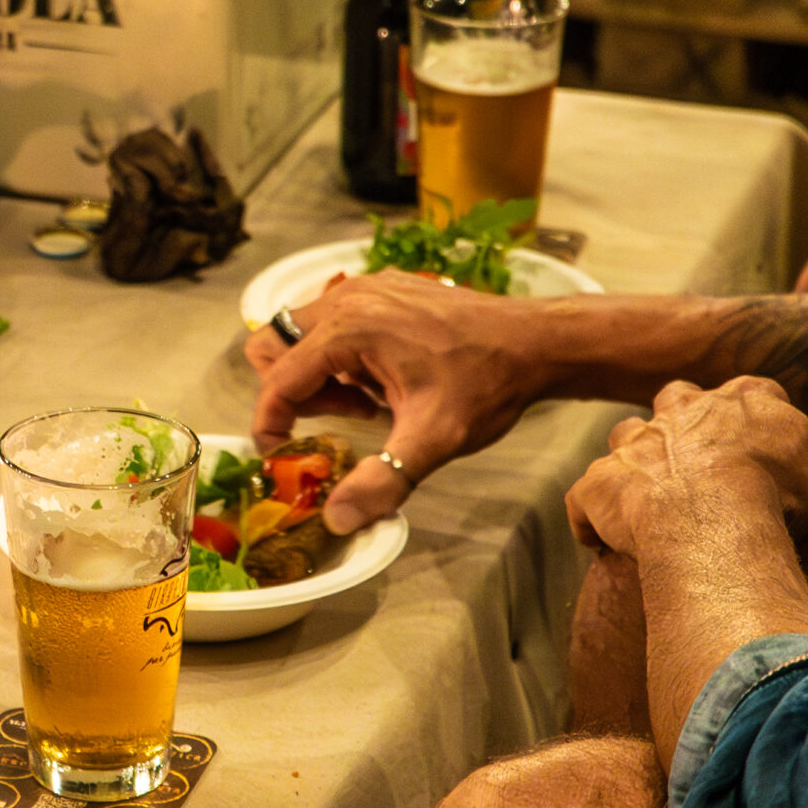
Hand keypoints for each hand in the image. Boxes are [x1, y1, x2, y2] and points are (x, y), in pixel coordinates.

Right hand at [247, 270, 553, 533]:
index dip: (269, 421)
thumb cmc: (486, 384)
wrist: (537, 342)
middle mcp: (348, 298)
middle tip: (341, 416)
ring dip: (319, 373)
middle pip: (275, 344)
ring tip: (368, 401)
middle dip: (294, 389)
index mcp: (348, 328)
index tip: (278, 454)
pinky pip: (334, 321)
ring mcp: (366, 288)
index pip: (279, 377)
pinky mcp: (383, 289)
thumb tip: (337, 520)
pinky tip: (384, 379)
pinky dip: (342, 354)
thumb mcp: (434, 439)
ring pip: (303, 333)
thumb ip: (383, 479)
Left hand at [565, 378, 807, 559]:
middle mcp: (677, 413)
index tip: (771, 445)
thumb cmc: (778, 488)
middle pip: (678, 402)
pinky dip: (591, 516)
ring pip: (626, 439)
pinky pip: (584, 500)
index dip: (761, 417)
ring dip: (637, 462)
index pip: (751, 393)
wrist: (709, 517)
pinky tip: (601, 540)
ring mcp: (632, 447)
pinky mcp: (598, 487)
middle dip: (688, 424)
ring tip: (653, 496)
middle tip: (705, 463)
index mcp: (736, 401)